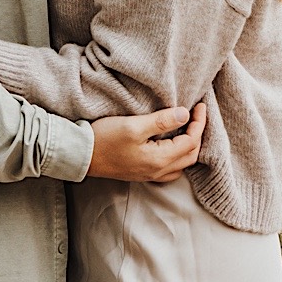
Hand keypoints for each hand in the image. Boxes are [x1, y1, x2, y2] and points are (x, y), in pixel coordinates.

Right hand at [85, 102, 205, 182]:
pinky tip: (173, 144)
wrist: (81, 155)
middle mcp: (158, 171)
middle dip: (198, 134)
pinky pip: (171, 168)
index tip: (200, 106)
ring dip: (190, 147)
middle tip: (197, 115)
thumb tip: (185, 115)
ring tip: (188, 128)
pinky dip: (179, 156)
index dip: (199, 123)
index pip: (191, 142)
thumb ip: (161, 121)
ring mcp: (150, 175)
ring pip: (182, 164)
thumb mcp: (133, 125)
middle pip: (191, 155)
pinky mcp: (142, 173)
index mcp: (160, 159)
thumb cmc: (105, 139)